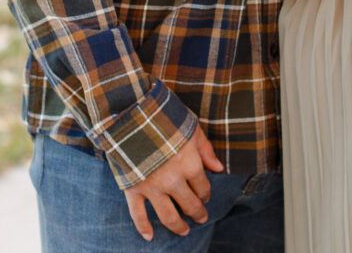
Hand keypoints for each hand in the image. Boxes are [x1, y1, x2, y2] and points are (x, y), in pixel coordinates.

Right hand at [124, 125, 223, 241]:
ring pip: (168, 216)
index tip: (205, 196)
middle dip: (197, 212)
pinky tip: (149, 237)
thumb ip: (205, 149)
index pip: (203, 187)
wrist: (132, 114)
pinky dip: (143, 228)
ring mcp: (152, 187)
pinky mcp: (133, 188)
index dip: (206, 193)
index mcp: (189, 164)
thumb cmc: (165, 117)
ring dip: (178, 227)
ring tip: (184, 231)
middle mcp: (173, 180)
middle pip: (189, 204)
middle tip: (201, 218)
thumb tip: (219, 168)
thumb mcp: (191, 127)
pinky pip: (138, 215)